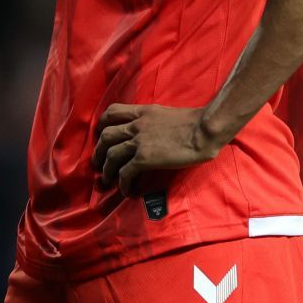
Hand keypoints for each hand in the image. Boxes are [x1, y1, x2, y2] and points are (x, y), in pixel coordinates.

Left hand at [92, 104, 224, 193]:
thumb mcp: (167, 114)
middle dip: (98, 151)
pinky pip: (125, 173)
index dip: (102, 123)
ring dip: (106, 170)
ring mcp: (139, 141)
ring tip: (107, 180)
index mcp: (142, 112)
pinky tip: (127, 191)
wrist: (204, 129)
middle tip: (98, 163)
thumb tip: (153, 131)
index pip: (112, 112)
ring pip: (111, 155)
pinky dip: (123, 183)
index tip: (101, 133)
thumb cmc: (195, 123)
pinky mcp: (145, 158)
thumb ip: (154, 121)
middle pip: (106, 136)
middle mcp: (136, 125)